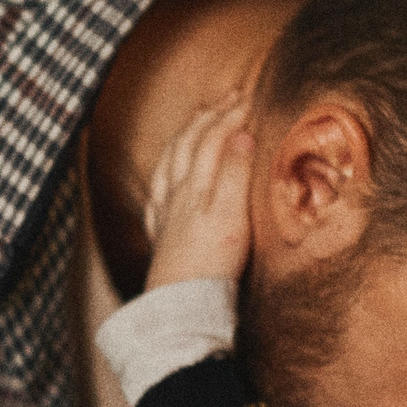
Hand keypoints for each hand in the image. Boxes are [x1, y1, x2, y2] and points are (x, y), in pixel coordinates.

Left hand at [142, 91, 253, 289]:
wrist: (182, 308)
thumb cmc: (210, 264)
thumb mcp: (231, 215)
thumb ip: (236, 174)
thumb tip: (241, 135)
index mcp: (196, 186)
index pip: (214, 139)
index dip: (231, 115)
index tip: (250, 98)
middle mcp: (177, 194)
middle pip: (190, 144)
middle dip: (209, 116)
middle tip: (228, 98)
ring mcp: (166, 214)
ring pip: (170, 163)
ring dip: (184, 137)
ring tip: (195, 121)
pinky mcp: (162, 236)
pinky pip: (157, 193)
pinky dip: (164, 174)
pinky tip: (165, 177)